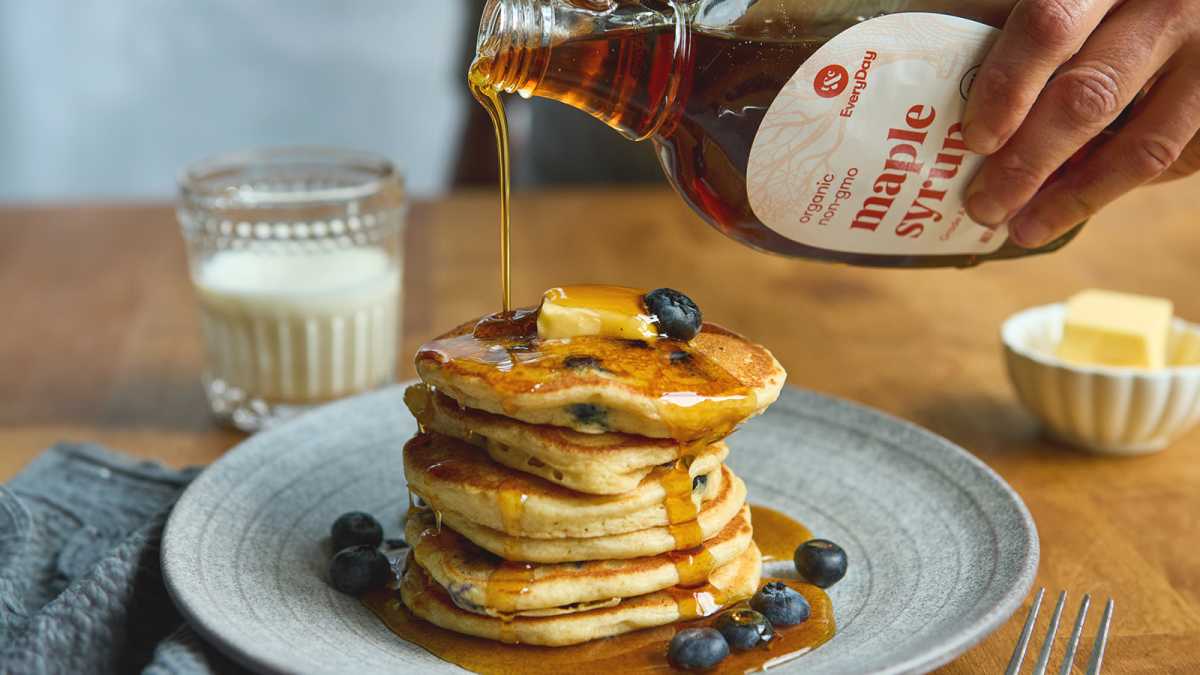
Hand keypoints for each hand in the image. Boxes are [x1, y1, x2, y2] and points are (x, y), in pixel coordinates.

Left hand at [961, 0, 1199, 247]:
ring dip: (1075, 198)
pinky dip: (1123, 186)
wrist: (1187, 0)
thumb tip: (937, 83)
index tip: (975, 139)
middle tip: (983, 204)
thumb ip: (1014, 22)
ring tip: (1023, 228)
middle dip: (1027, 163)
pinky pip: (1180, 158)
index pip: (1048, 26)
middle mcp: (1168, 7)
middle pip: (1089, 96)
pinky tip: (1076, 202)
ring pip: (1143, 146)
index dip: (1007, 86)